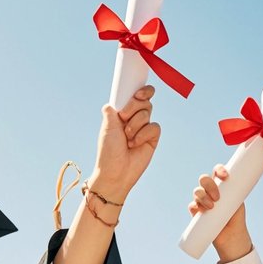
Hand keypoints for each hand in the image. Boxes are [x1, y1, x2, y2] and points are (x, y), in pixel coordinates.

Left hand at [90, 85, 160, 202]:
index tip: (136, 94)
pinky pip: (154, 127)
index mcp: (122, 113)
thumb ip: (111, 111)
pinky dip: (144, 134)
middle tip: (124, 117)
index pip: (134, 96)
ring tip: (127, 138)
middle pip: (143, 100)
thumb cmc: (109, 151)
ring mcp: (144, 128)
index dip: (139, 91)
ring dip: (136, 124)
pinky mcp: (152, 139)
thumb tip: (112, 102)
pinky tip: (135, 144)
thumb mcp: (108, 127)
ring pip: (147, 113)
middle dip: (134, 106)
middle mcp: (134, 118)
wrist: (116, 172)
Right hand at [190, 165, 250, 261]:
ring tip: (211, 207)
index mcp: (221, 185)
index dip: (219, 170)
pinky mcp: (197, 213)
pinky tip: (199, 210)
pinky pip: (192, 206)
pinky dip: (194, 206)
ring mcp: (202, 202)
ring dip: (202, 196)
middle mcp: (210, 191)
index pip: (217, 172)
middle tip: (217, 197)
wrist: (231, 236)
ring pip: (197, 192)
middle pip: (204, 180)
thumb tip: (234, 182)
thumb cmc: (237, 218)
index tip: (225, 176)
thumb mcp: (239, 203)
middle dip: (209, 185)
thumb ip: (235, 192)